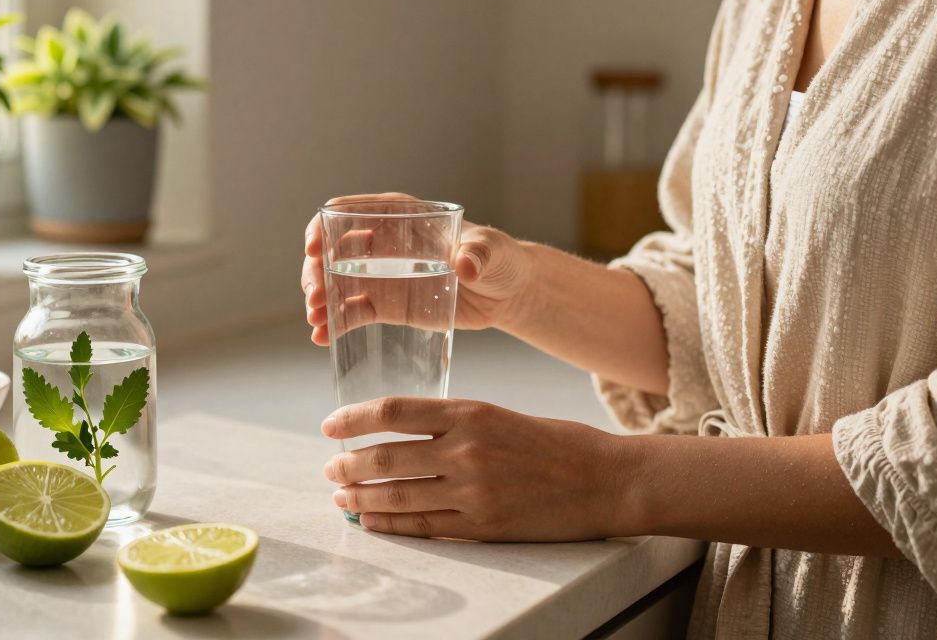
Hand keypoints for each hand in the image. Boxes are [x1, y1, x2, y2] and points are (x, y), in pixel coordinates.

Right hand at [302, 193, 531, 345]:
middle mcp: (384, 243)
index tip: (313, 248)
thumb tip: (466, 263)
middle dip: (316, 271)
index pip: (351, 212)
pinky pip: (352, 312)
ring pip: (336, 282)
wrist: (506, 293)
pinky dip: (334, 322)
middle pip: (334, 250)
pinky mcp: (387, 304)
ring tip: (315, 320)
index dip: (325, 226)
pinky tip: (321, 336)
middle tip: (314, 297)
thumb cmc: (499, 259)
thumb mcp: (491, 251)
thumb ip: (479, 253)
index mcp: (402, 216)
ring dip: (320, 299)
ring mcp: (382, 275)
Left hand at [321, 396, 632, 540]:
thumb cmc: (558, 444)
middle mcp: (466, 448)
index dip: (353, 418)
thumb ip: (455, 423)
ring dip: (361, 498)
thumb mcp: (502, 415)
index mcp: (471, 412)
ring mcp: (473, 490)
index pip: (393, 411)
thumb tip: (403, 435)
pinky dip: (390, 525)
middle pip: (385, 456)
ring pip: (397, 495)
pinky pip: (423, 526)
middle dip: (348, 465)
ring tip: (341, 499)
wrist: (607, 480)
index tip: (330, 426)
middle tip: (330, 469)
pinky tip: (371, 522)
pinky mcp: (483, 524)